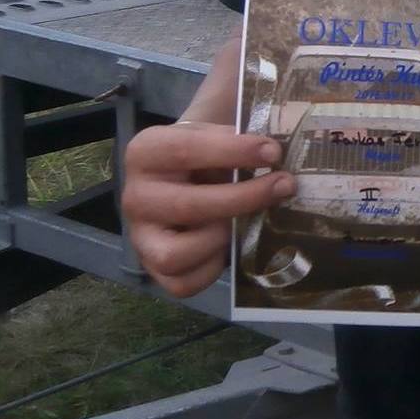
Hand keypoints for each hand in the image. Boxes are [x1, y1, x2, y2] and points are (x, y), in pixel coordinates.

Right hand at [121, 121, 294, 298]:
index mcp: (146, 152)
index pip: (185, 150)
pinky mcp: (152, 268)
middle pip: (187, 205)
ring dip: (220, 240)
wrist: (181, 180)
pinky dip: (212, 269)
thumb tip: (277, 154)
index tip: (273, 151)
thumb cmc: (203, 155)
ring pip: (175, 254)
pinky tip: (231, 247)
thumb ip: (238, 140)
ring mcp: (140, 237)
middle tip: (284, 185)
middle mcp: (135, 196)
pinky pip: (182, 283)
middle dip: (244, 197)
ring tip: (246, 223)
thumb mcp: (214, 135)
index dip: (233, 151)